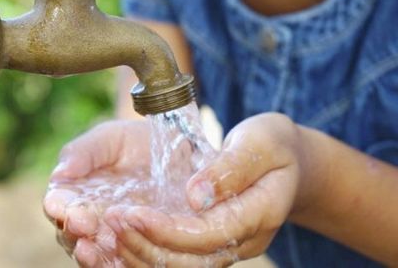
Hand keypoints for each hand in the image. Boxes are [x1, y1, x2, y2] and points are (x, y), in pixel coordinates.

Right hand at [43, 119, 152, 266]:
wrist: (172, 150)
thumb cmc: (133, 142)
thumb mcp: (110, 139)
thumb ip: (84, 152)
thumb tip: (60, 173)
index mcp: (73, 193)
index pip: (58, 204)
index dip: (59, 207)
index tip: (67, 207)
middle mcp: (87, 220)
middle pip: (71, 233)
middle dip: (74, 231)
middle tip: (84, 226)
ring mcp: (110, 236)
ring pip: (93, 253)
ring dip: (91, 255)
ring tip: (92, 249)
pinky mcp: (135, 247)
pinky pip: (121, 262)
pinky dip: (116, 264)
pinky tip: (119, 261)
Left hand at [103, 113, 305, 266]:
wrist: (289, 162)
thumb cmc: (274, 144)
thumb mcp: (260, 142)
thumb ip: (231, 168)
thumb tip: (195, 196)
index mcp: (259, 214)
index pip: (208, 235)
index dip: (167, 230)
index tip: (131, 213)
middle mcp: (243, 240)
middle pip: (189, 261)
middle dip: (145, 245)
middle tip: (110, 221)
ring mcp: (228, 247)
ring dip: (140, 254)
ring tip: (108, 231)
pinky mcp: (212, 245)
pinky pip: (177, 260)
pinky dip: (146, 253)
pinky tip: (120, 240)